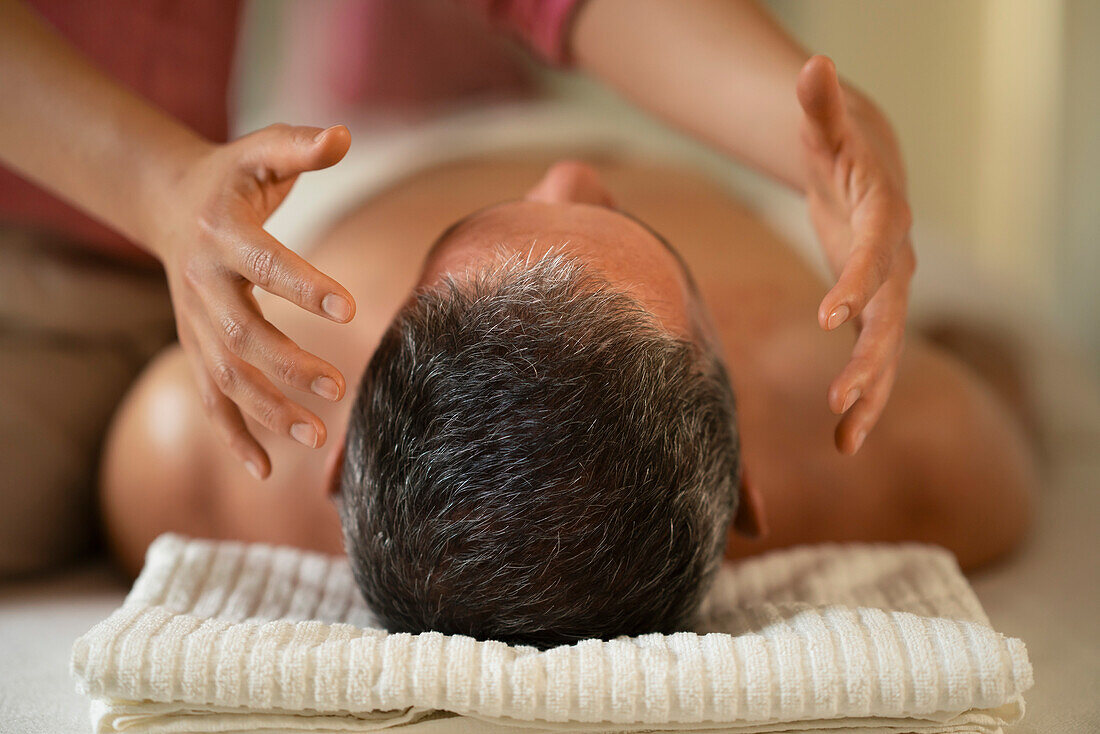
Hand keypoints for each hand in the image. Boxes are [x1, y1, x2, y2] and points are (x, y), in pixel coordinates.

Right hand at [150, 123, 354, 478]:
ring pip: (226, 377)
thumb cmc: (233, 179)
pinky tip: (265, 472)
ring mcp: (194, 323)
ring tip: (317, 439)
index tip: (351, 309)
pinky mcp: (196, 348)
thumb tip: (344, 135)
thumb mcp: (260, 150)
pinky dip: (233, 437)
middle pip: (242, 334)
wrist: (170, 205)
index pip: (266, 264)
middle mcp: (202, 284)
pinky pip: (210, 400)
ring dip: (268, 411)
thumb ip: (300, 146)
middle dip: (288, 365)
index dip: (305, 287)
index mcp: (222, 234)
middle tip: (339, 389)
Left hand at [796, 55, 915, 454]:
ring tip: (846, 442)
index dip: (857, 279)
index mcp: (882, 218)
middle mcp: (896, 261)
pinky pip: (873, 362)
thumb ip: (818, 104)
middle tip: (840, 396)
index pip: (874, 251)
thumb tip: (810, 65)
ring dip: (870, 396)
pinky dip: (863, 400)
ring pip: (888, 351)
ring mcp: (890, 291)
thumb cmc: (839, 148)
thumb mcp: (825, 125)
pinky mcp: (875, 312)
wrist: (868, 173)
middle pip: (891, 314)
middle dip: (869, 356)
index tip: (830, 314)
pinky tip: (844, 442)